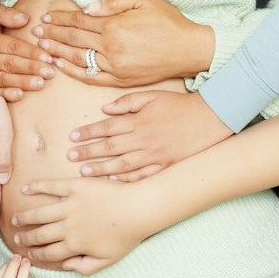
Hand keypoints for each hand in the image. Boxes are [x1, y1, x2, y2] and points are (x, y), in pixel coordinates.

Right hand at [0, 2, 50, 101]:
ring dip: (22, 82)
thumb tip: (25, 19)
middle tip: (49, 72)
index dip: (30, 52)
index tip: (48, 57)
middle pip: (8, 64)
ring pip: (1, 79)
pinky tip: (20, 95)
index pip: (11, 46)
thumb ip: (6, 13)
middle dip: (30, 68)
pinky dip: (5, 94)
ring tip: (40, 83)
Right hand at [3, 181, 152, 275]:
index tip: (27, 255)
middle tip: (17, 238)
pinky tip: (26, 189)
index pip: (49, 253)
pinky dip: (36, 187)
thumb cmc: (127, 236)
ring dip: (25, 217)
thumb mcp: (109, 260)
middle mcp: (68, 227)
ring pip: (40, 213)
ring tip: (15, 219)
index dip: (35, 255)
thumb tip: (67, 266)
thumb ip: (86, 267)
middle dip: (26, 238)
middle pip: (40, 234)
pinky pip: (51, 187)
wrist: (138, 209)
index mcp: (75, 245)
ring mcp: (70, 206)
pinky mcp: (75, 187)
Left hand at [34, 0, 214, 87]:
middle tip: (37, 31)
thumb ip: (113, 2)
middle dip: (53, 34)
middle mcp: (111, 48)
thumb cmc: (168, 21)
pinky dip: (74, 71)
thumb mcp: (144, 0)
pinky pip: (91, 77)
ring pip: (78, 59)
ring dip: (58, 52)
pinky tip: (62, 66)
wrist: (189, 49)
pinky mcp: (121, 80)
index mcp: (114, 26)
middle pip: (74, 39)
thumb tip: (87, 8)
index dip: (60, 19)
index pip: (78, 21)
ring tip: (43, 47)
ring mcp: (115, 66)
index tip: (46, 17)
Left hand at [67, 88, 231, 180]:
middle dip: (87, 152)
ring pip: (121, 164)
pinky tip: (111, 181)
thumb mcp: (152, 96)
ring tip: (83, 172)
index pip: (107, 127)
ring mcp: (154, 155)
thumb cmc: (179, 105)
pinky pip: (141, 176)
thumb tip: (105, 109)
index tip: (72, 136)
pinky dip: (125, 179)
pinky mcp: (164, 166)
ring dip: (100, 169)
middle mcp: (143, 139)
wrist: (209, 118)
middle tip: (69, 157)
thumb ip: (127, 102)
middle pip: (109, 147)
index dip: (88, 132)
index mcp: (139, 120)